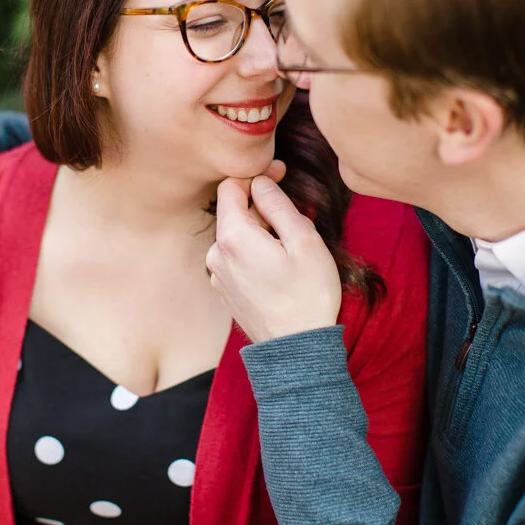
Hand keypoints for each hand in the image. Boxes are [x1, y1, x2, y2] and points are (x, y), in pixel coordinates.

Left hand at [207, 175, 342, 342]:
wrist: (297, 351)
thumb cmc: (308, 295)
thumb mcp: (304, 241)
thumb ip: (278, 204)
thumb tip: (261, 181)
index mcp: (233, 237)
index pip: (230, 187)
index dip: (256, 175)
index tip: (280, 173)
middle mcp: (216, 254)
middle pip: (233, 212)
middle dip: (261, 206)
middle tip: (295, 218)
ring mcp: (216, 274)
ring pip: (236, 236)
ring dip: (260, 232)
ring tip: (290, 250)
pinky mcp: (223, 289)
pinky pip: (236, 257)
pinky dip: (254, 252)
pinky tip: (278, 269)